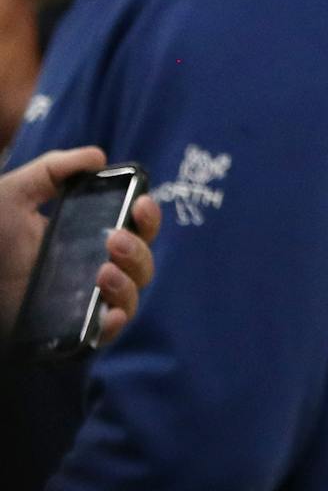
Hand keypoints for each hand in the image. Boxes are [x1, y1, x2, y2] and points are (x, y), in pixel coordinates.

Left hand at [0, 147, 161, 343]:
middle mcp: (96, 268)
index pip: (137, 228)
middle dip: (139, 249)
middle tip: (115, 239)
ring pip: (132, 296)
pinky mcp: (71, 330)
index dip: (148, 216)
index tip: (141, 203)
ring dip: (128, 282)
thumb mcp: (16, 192)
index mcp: (91, 237)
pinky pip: (107, 333)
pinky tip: (108, 312)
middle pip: (143, 263)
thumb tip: (98, 157)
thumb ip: (53, 169)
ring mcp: (86, 300)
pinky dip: (115, 324)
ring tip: (104, 271)